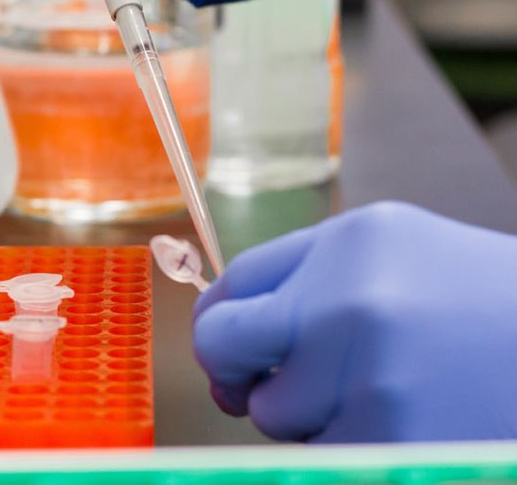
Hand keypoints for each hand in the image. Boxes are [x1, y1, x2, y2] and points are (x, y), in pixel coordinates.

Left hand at [193, 201, 516, 441]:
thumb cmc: (480, 299)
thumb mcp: (395, 249)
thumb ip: (309, 275)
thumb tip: (227, 326)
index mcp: (346, 244)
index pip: (234, 284)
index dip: (219, 320)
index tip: (227, 342)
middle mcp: (346, 303)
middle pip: (223, 344)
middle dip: (234, 369)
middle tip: (258, 381)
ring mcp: (367, 377)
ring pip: (272, 413)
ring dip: (304, 414)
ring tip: (373, 391)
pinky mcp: (391, 442)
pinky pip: (319, 454)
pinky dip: (344, 445)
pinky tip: (398, 420)